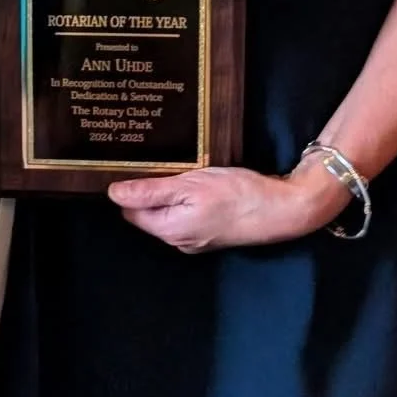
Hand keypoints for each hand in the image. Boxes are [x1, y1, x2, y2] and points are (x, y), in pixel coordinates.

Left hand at [106, 158, 350, 253]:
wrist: (283, 209)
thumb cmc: (238, 195)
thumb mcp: (191, 186)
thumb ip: (151, 192)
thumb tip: (113, 194)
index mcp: (169, 230)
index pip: (131, 211)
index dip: (126, 189)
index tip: (126, 162)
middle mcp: (179, 239)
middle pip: (148, 213)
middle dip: (146, 188)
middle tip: (149, 157)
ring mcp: (197, 238)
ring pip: (168, 211)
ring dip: (166, 190)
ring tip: (170, 163)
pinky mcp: (212, 230)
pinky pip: (186, 213)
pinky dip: (184, 196)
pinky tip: (192, 178)